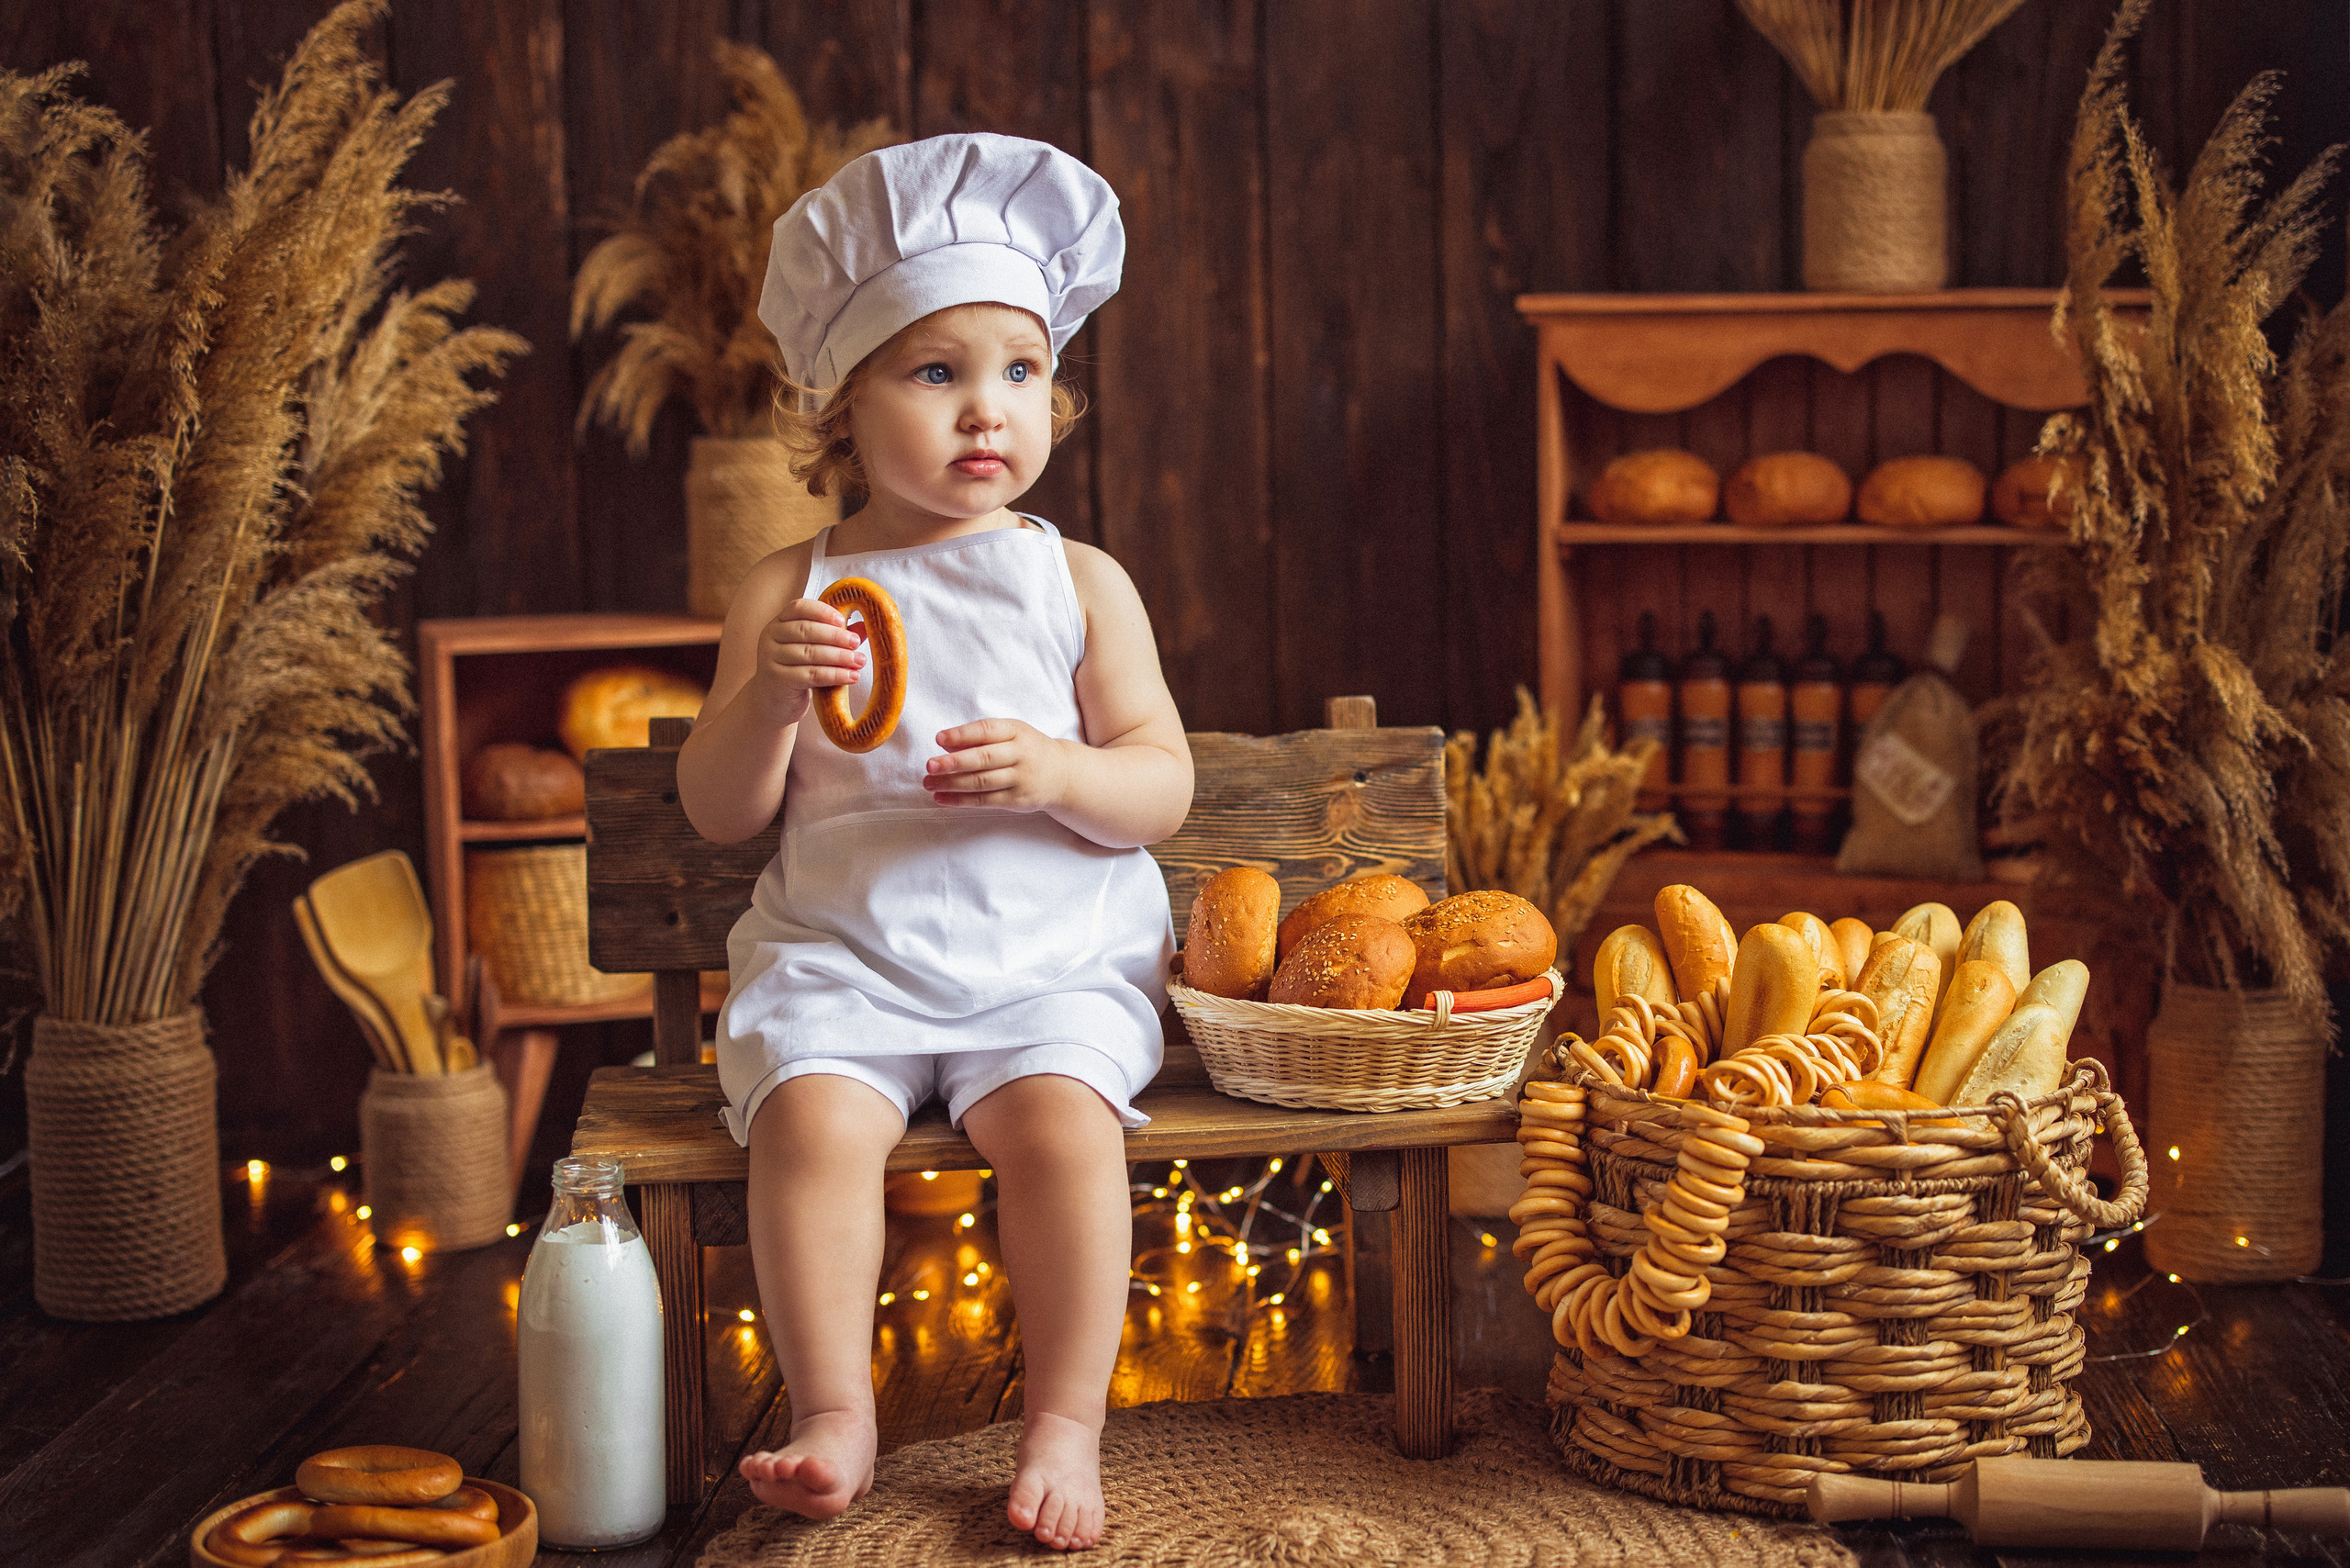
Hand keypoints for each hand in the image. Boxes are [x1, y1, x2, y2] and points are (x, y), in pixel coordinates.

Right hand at [753, 598, 865, 723]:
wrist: (774, 702)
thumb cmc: (796, 671)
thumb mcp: (812, 650)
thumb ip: (834, 636)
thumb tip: (864, 627)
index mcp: (779, 623)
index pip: (798, 608)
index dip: (822, 611)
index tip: (843, 620)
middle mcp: (771, 637)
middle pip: (806, 630)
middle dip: (835, 636)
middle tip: (856, 643)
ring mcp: (770, 658)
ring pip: (810, 653)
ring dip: (839, 656)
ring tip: (859, 661)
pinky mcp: (778, 679)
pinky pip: (811, 674)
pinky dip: (835, 675)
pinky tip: (851, 677)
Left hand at [925, 719, 1069, 811]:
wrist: (1062, 774)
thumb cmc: (1028, 749)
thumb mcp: (1011, 734)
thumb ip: (981, 737)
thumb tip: (946, 744)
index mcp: (1017, 731)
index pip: (987, 730)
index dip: (962, 734)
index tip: (939, 738)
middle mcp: (1021, 754)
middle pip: (984, 759)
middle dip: (954, 763)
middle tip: (930, 766)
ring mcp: (1021, 779)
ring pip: (982, 782)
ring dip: (952, 784)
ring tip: (929, 783)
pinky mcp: (1017, 800)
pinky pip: (985, 801)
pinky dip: (961, 800)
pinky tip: (942, 798)